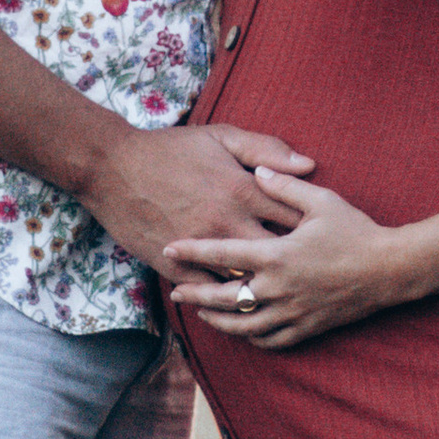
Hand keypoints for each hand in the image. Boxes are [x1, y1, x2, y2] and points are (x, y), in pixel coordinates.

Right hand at [81, 124, 312, 279]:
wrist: (113, 168)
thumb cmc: (171, 149)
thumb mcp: (221, 137)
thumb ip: (267, 150)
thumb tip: (309, 164)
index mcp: (243, 190)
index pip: (294, 215)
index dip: (315, 227)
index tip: (325, 234)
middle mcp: (227, 223)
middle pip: (278, 255)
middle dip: (297, 263)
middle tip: (313, 270)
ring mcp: (201, 248)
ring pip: (246, 280)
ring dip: (264, 285)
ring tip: (285, 291)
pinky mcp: (176, 266)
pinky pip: (210, 291)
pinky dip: (227, 297)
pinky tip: (241, 301)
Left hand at [166, 170, 402, 349]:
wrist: (391, 269)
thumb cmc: (356, 230)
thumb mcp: (321, 201)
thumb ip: (285, 186)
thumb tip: (257, 172)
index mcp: (278, 254)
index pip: (223, 252)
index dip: (192, 251)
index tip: (169, 248)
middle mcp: (280, 287)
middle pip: (225, 296)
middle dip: (195, 294)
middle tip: (175, 291)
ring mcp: (293, 312)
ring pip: (243, 325)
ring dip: (217, 320)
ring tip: (202, 313)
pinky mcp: (307, 327)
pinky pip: (270, 339)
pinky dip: (250, 336)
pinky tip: (242, 329)